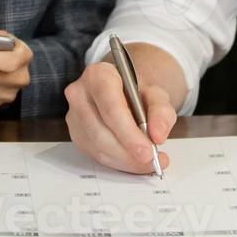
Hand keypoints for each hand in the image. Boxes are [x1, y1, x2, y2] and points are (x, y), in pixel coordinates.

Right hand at [65, 59, 176, 174]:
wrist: (125, 91)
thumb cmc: (136, 90)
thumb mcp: (156, 94)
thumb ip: (161, 112)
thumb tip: (158, 135)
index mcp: (98, 75)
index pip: (111, 108)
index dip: (129, 133)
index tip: (148, 150)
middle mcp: (80, 94)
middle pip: (102, 132)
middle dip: (129, 152)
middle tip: (152, 159)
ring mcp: (74, 116)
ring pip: (98, 148)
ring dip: (125, 160)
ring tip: (148, 162)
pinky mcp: (76, 135)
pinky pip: (96, 155)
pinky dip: (118, 162)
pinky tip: (134, 160)